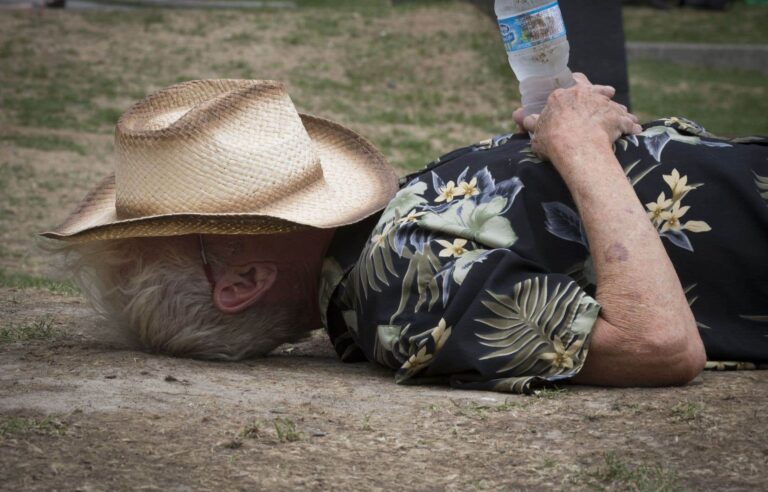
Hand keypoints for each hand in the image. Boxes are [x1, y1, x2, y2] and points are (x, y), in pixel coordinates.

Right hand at [514, 73, 641, 161]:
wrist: (576, 147)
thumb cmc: (553, 140)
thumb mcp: (536, 132)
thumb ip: (529, 121)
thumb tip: (518, 115)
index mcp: (563, 96)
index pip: (571, 83)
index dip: (576, 86)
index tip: (579, 88)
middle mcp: (585, 94)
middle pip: (595, 88)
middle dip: (601, 91)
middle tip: (607, 93)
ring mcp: (603, 105)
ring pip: (613, 104)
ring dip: (618, 109)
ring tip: (623, 115)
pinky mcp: (618, 118)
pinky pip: (627, 121)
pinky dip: (631, 125)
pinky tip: (635, 130)